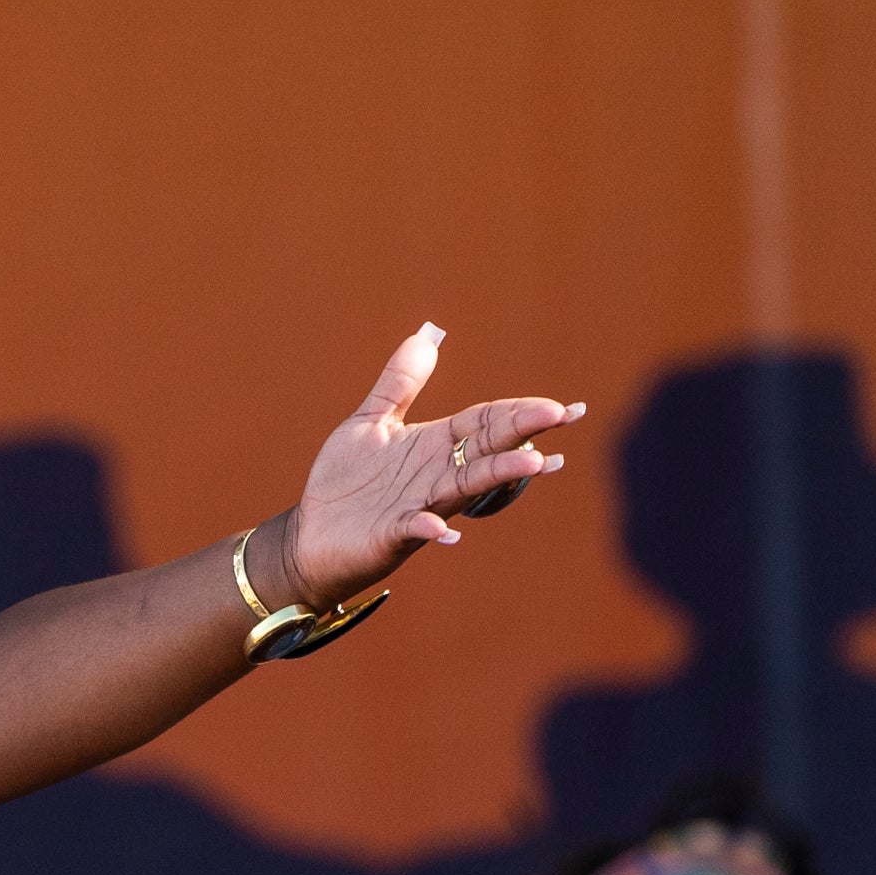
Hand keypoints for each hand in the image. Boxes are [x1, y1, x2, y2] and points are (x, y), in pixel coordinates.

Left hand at [255, 324, 579, 610]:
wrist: (312, 536)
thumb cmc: (344, 482)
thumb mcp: (371, 422)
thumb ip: (399, 384)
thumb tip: (425, 337)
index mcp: (434, 445)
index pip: (485, 422)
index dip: (521, 411)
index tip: (563, 406)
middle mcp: (436, 475)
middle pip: (487, 449)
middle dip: (522, 432)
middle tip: (560, 415)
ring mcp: (419, 505)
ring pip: (464, 487)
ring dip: (498, 474)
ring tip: (532, 463)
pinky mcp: (392, 534)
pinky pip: (414, 529)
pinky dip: (429, 528)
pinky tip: (441, 529)